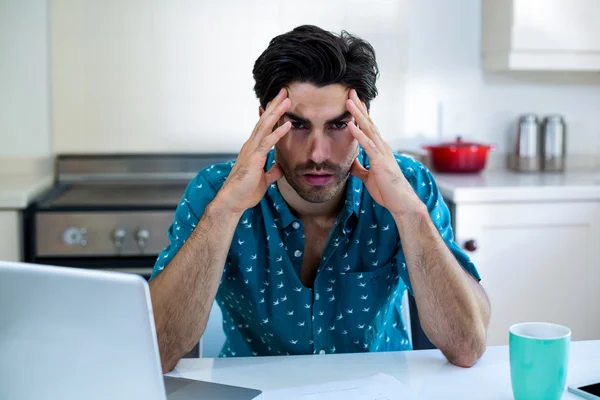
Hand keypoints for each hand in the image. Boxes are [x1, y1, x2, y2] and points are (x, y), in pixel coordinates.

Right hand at [217, 88, 291, 213]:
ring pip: (265, 126)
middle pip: (264, 120)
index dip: (273, 113)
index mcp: (253, 149)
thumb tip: (281, 167)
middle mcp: (250, 145)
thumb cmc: (245, 192)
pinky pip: (267, 143)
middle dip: (275, 105)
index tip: (281, 101)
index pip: (264, 126)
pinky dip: (278, 133)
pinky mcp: (254, 159)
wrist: (233, 202)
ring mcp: (251, 150)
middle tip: (285, 91)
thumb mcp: (264, 180)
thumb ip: (272, 171)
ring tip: (287, 100)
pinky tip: (288, 124)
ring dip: (277, 112)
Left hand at [346, 89, 423, 215]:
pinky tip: (351, 125)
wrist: (401, 203)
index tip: (352, 101)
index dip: (360, 114)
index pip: (368, 127)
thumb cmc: (387, 191)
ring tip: (349, 102)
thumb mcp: (368, 177)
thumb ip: (359, 168)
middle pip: (369, 122)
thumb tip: (350, 163)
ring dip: (358, 115)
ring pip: (368, 129)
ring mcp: (382, 153)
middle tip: (350, 92)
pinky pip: (368, 145)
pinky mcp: (380, 162)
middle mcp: (382, 147)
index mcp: (379, 149)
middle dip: (359, 107)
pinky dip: (359, 134)